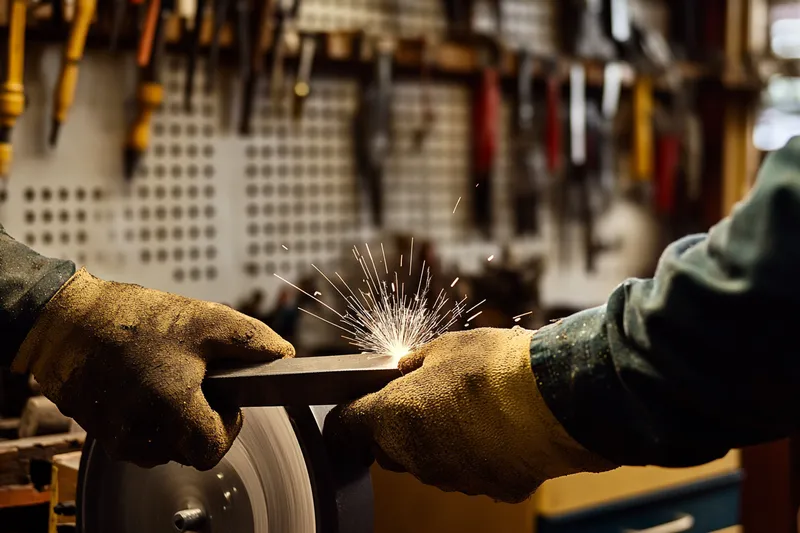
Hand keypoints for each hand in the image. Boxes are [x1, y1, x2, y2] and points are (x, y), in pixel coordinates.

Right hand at [13, 268, 293, 469]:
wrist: (68, 320)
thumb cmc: (135, 320)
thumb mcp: (205, 321)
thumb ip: (251, 341)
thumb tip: (284, 356)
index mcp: (173, 412)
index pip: (214, 449)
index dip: (227, 423)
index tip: (221, 395)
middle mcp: (143, 435)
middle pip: (190, 451)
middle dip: (202, 421)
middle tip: (194, 382)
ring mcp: (118, 437)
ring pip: (164, 447)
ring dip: (174, 421)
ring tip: (166, 378)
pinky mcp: (101, 431)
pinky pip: (139, 438)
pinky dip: (149, 418)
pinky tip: (144, 385)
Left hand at [326, 328, 614, 502]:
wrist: (556, 400)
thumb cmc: (496, 367)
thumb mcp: (446, 347)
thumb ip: (417, 363)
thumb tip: (407, 368)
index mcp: (393, 416)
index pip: (345, 425)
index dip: (348, 413)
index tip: (356, 403)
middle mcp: (415, 456)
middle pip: (387, 447)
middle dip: (396, 426)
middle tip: (422, 396)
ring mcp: (452, 477)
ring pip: (428, 461)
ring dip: (437, 440)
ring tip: (469, 408)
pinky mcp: (487, 487)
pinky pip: (468, 470)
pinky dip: (474, 453)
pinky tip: (497, 428)